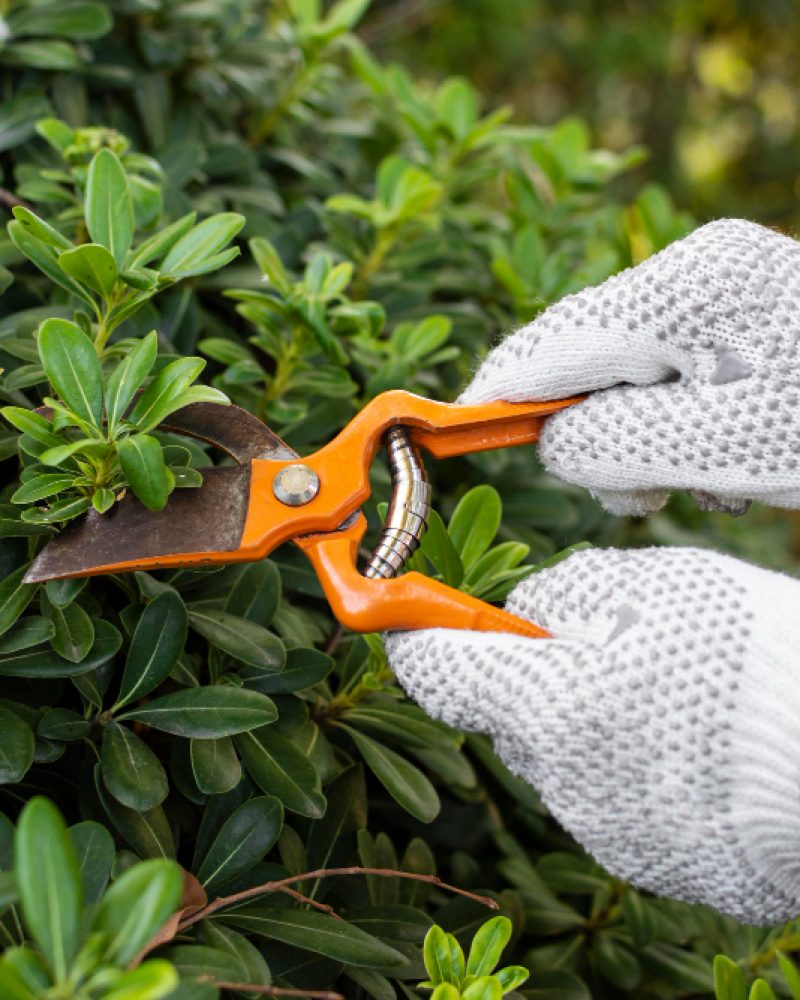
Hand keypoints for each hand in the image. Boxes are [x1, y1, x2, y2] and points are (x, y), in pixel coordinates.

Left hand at [386, 546, 799, 923]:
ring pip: (561, 761)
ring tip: (671, 701)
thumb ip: (573, 590)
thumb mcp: (660, 585)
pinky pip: (610, 803)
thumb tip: (529, 611)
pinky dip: (629, 771)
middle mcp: (563, 780)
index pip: (436, 670)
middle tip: (605, 650)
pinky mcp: (650, 864)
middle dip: (536, 679)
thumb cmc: (753, 655)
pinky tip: (691, 750)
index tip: (415, 616)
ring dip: (587, 726)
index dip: (417, 634)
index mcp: (550, 704)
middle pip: (508, 717)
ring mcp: (606, 830)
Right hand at [462, 218, 799, 514]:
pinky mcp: (745, 315)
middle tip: (642, 499)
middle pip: (591, 361)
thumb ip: (608, 442)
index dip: (497, 393)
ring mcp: (724, 288)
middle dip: (599, 434)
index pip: (551, 345)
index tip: (454, 430)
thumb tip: (553, 440)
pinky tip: (732, 463)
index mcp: (682, 289)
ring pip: (635, 377)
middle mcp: (696, 271)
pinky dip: (685, 427)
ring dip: (650, 442)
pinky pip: (679, 375)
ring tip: (710, 487)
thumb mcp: (714, 448)